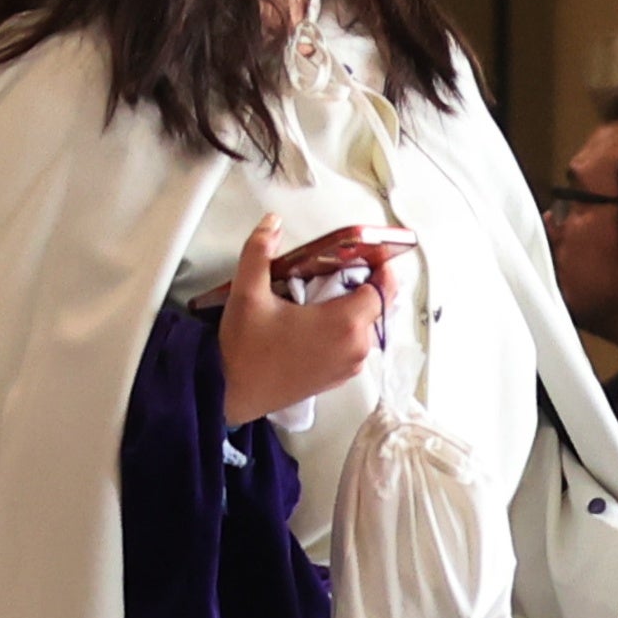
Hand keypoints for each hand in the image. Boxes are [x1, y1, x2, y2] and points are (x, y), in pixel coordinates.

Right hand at [212, 220, 406, 424]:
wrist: (232, 395)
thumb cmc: (244, 349)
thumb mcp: (247, 293)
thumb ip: (259, 251)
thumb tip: (272, 221)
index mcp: (344, 325)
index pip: (384, 289)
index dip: (380, 268)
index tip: (366, 254)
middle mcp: (355, 349)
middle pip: (379, 307)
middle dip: (366, 284)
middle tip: (339, 268)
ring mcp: (349, 367)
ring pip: (368, 327)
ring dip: (357, 307)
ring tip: (327, 291)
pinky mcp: (339, 378)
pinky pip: (356, 346)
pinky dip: (347, 329)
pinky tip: (320, 318)